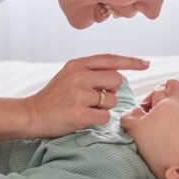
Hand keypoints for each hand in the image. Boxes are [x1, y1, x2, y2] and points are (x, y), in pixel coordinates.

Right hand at [24, 53, 148, 137]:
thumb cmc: (55, 96)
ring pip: (112, 100)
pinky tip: (84, 118)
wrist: (32, 114)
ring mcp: (78, 95)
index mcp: (77, 64)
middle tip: (95, 98)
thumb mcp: (69, 74)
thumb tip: (119, 73)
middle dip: (112, 91)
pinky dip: (99, 119)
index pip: (110, 59)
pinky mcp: (79, 113)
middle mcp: (79, 76)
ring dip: (104, 107)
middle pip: (116, 80)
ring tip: (85, 108)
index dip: (131, 61)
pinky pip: (105, 116)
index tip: (146, 64)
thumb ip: (91, 70)